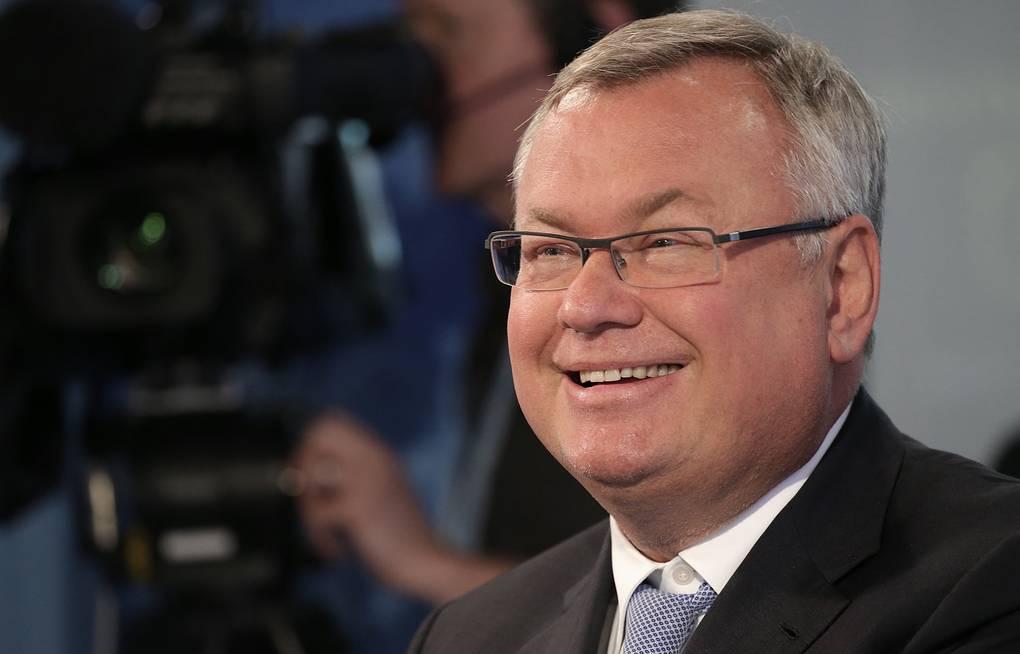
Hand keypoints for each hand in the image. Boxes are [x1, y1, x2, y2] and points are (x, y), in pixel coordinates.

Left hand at [290, 411, 439, 589]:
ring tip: (323, 531)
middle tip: (309, 494)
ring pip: (311, 476)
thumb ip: (352, 475)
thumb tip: (305, 470)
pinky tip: (335, 549)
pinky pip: (317, 514)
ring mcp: (368, 480)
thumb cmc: (398, 535)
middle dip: (303, 463)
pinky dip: (320, 537)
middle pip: (319, 433)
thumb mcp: (380, 491)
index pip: (332, 422)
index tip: (310, 477)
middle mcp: (374, 458)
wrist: (424, 562)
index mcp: (379, 454)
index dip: (311, 445)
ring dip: (308, 509)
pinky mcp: (359, 507)